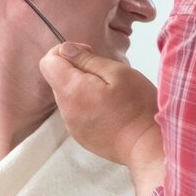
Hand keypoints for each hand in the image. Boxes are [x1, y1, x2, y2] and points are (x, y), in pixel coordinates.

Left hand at [40, 42, 161, 166]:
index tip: (89, 54)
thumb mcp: (117, 72)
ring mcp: (72, 125)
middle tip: (105, 73)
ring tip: (110, 92)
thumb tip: (65, 50)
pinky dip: (87, 103)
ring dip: (82, 87)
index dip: (66, 52)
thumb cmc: (137, 107)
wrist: (147, 145)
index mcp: (72, 90)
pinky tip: (109, 108)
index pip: (48, 62)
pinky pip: (76, 111)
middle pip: (57, 78)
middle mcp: (66, 110)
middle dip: (76, 69)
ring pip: (67, 95)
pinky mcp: (81, 136)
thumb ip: (87, 59)